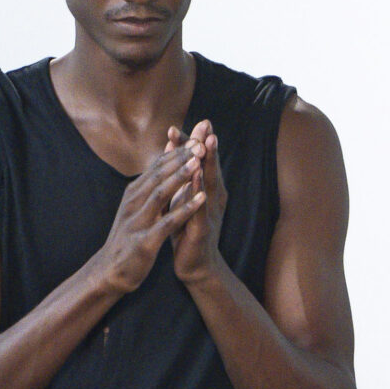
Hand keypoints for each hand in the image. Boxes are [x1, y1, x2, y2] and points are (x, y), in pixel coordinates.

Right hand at [97, 140, 206, 295]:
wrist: (110, 272)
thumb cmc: (128, 238)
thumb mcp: (136, 207)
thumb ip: (149, 186)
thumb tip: (160, 161)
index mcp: (134, 193)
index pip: (156, 167)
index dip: (176, 151)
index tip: (196, 137)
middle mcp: (133, 203)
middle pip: (158, 174)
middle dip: (180, 158)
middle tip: (200, 142)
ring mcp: (138, 221)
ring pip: (160, 193)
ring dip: (180, 177)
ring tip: (198, 163)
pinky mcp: (145, 241)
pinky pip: (167, 222)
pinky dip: (184, 210)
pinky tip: (200, 201)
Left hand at [167, 119, 224, 283]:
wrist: (194, 266)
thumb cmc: (186, 231)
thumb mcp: (183, 199)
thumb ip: (182, 176)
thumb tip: (177, 151)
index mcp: (206, 190)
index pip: (199, 161)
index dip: (192, 142)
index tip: (187, 122)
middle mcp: (212, 198)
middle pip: (209, 166)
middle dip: (206, 145)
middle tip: (206, 123)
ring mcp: (210, 213)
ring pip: (210, 184)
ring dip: (209, 163)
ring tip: (207, 143)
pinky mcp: (203, 229)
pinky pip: (201, 208)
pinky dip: (199, 192)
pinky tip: (197, 178)